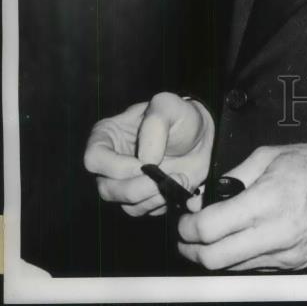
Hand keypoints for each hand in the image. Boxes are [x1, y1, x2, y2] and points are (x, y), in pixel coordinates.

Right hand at [83, 91, 214, 216]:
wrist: (201, 136)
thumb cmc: (180, 116)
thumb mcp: (168, 105)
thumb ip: (155, 125)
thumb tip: (146, 160)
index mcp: (106, 136)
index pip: (94, 159)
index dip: (117, 167)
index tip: (146, 164)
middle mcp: (110, 163)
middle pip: (107, 189)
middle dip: (139, 188)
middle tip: (169, 176)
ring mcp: (124, 183)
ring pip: (126, 205)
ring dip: (155, 196)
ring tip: (181, 177)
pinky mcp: (141, 198)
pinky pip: (144, 211)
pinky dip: (162, 202)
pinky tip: (180, 185)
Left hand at [176, 144, 306, 270]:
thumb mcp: (272, 155)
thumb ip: (236, 175)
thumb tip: (207, 198)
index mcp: (266, 200)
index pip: (210, 228)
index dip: (188, 227)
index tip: (185, 220)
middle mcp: (274, 233)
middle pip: (214, 259)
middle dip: (191, 250)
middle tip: (187, 237)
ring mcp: (285, 256)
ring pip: (232, 269)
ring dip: (214, 257)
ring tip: (210, 239)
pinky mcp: (294, 267)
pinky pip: (256, 269)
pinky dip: (240, 258)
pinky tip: (240, 241)